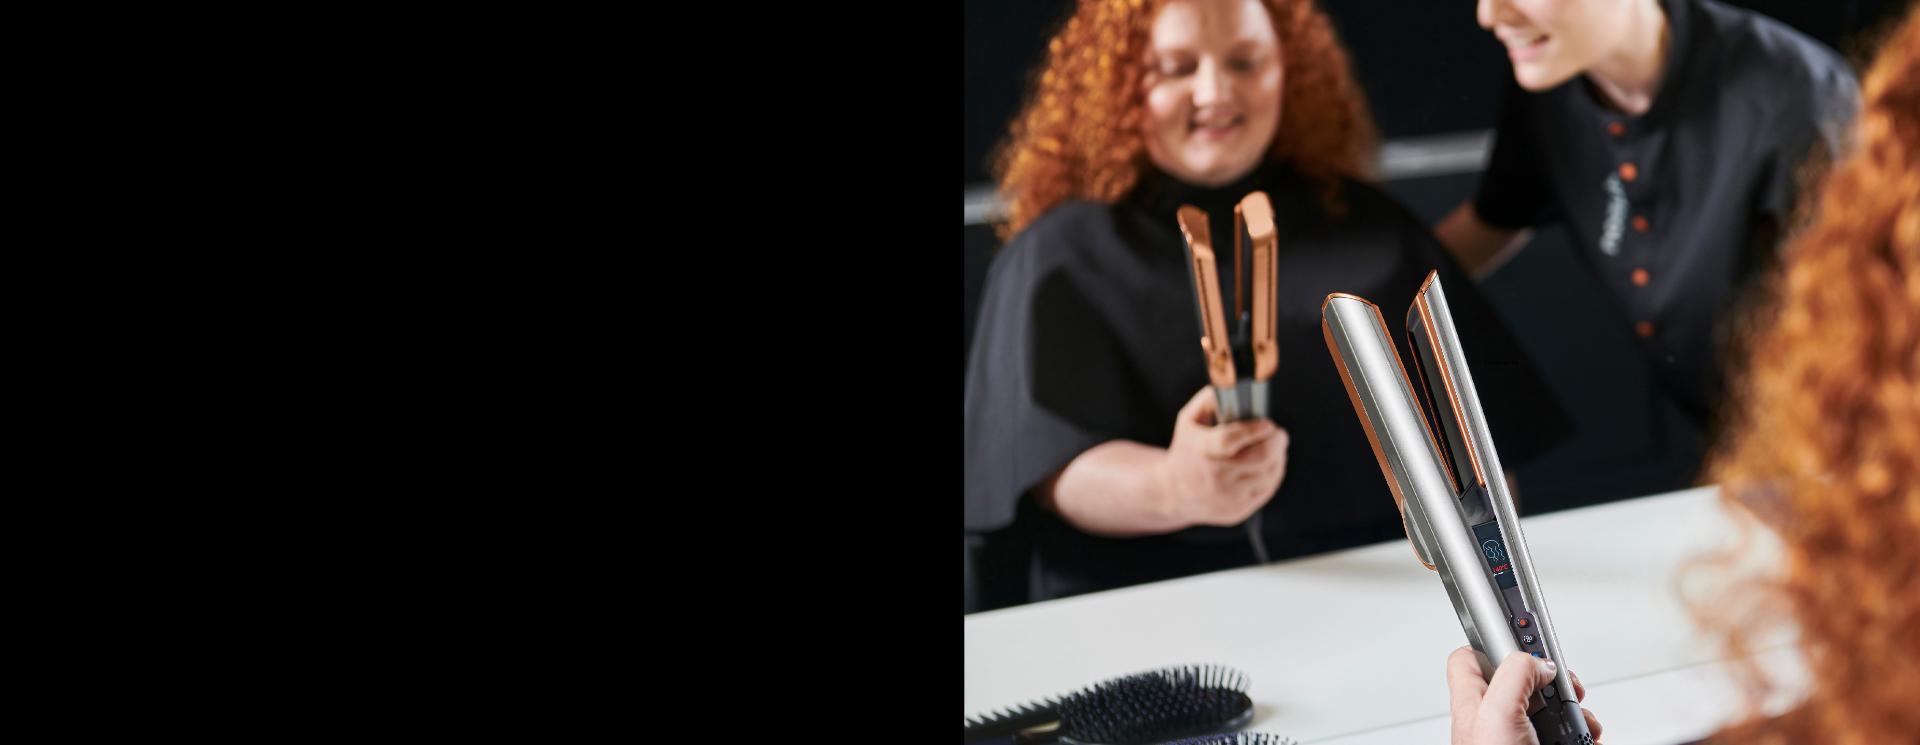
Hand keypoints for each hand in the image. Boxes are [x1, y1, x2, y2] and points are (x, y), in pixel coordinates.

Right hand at [1155, 387, 1288, 527]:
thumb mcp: (1188, 420)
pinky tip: (1272, 464)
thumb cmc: (1187, 450)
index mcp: (1201, 450)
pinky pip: (1268, 488)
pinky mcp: (1238, 510)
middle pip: (1260, 457)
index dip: (1254, 430)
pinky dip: (1274, 473)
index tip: (1268, 423)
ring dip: (1279, 457)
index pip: (1230, 440)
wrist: (1173, 493)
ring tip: (1276, 447)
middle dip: (1277, 442)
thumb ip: (1209, 399)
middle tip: (1279, 434)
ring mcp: (1228, 497)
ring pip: (1269, 473)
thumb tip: (1235, 386)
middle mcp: (1215, 477)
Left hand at [1446, 647, 1601, 744]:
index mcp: (1475, 702)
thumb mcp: (1498, 713)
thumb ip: (1515, 674)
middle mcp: (1493, 718)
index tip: (1523, 632)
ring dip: (1574, 711)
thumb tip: (1540, 663)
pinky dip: (1582, 733)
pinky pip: (1566, 734)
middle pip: (1523, 679)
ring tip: (1581, 721)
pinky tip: (1588, 739)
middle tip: (1565, 688)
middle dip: (1552, 681)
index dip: (1494, 641)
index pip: (1471, 656)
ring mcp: (1516, 736)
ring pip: (1550, 709)